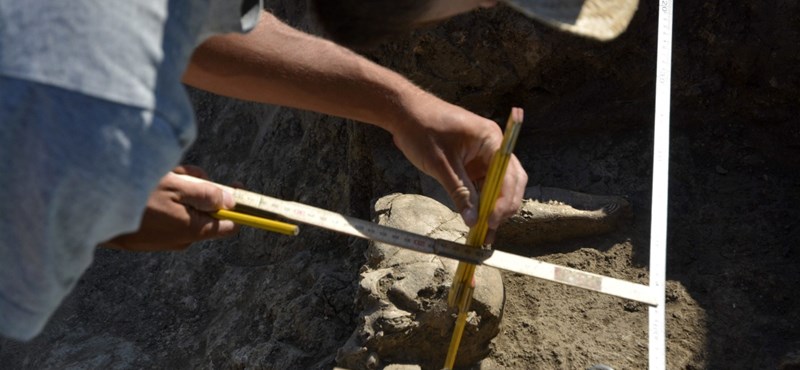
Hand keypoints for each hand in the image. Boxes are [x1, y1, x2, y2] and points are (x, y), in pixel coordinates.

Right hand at [101, 166, 239, 250]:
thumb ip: (208, 194)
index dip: (236, 205)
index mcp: (193, 230)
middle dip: (198, 188)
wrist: (88, 212)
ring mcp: (162, 240)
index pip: (229, 225)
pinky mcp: (146, 237)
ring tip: (156, 178)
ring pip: (183, 209)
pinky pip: (165, 215)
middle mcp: (181, 239)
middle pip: (204, 210)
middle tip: (179, 172)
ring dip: (176, 189)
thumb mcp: (176, 186)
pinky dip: (161, 199)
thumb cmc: (134, 195)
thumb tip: (232, 201)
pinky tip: (143, 189)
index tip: (237, 186)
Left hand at [389, 95, 527, 241]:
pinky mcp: (472, 163)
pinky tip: (476, 219)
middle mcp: (492, 147)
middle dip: (503, 206)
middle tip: (490, 229)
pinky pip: (482, 185)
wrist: (404, 113)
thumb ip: (459, 192)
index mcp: (491, 139)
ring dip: (492, 207)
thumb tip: (472, 219)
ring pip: (497, 186)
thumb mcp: (440, 165)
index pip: (508, 174)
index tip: (491, 220)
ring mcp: (483, 155)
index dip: (503, 200)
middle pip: (510, 181)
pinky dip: (481, 201)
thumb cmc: (422, 130)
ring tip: (484, 231)